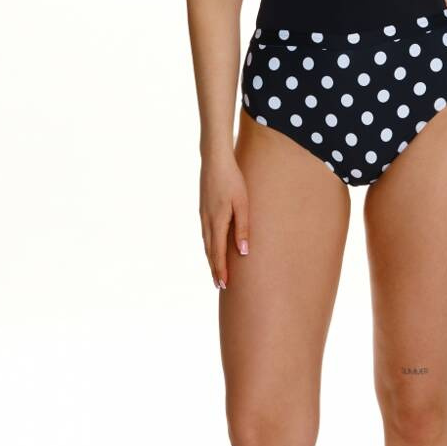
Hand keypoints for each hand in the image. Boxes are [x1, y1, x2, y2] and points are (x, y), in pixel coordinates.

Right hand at [199, 151, 249, 289]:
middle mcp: (206, 221)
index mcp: (217, 222)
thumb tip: (243, 252)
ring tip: (216, 270)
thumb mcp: (242, 203)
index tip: (224, 285)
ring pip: (206, 243)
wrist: (214, 159)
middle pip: (210, 251)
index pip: (218, 253)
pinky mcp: (203, 208)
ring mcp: (203, 214)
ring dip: (211, 258)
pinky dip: (208, 246)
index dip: (221, 270)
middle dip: (214, 269)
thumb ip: (242, 227)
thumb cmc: (232, 180)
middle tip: (219, 285)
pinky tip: (212, 246)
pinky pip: (205, 233)